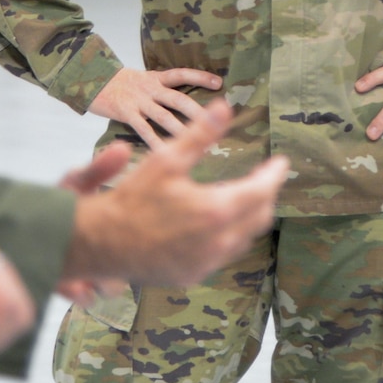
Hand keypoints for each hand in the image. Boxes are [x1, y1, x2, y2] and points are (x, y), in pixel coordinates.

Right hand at [63, 102, 287, 287]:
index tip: (281, 163)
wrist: (101, 244)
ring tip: (243, 199)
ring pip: (244, 239)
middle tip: (264, 179)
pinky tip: (216, 225)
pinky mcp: (194, 275)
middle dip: (265, 196)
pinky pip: (224, 255)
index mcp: (216, 210)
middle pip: (259, 218)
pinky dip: (229, 237)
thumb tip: (225, 107)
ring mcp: (207, 262)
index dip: (274, 176)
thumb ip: (200, 135)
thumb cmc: (132, 198)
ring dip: (249, 218)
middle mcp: (219, 241)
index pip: (262, 191)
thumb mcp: (165, 160)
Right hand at [89, 67, 222, 150]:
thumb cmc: (115, 84)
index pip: (181, 74)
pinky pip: (144, 129)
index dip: (200, 77)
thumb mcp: (139, 79)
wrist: (87, 79)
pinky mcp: (126, 113)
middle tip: (218, 124)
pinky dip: (156, 142)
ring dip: (183, 131)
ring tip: (201, 144)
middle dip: (198, 112)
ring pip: (165, 116)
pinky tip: (167, 153)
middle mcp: (150, 88)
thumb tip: (178, 102)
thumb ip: (157, 89)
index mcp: (155, 77)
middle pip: (179, 99)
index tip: (219, 83)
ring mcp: (138, 101)